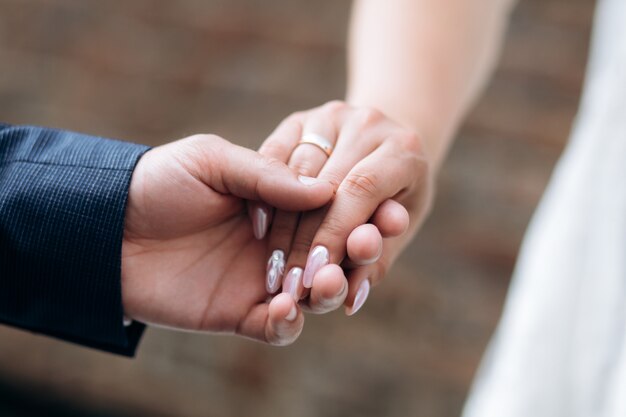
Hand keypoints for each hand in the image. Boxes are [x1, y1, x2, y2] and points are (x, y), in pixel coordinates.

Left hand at [120, 134, 390, 344]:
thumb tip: (325, 190)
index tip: (390, 210)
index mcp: (276, 204)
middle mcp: (277, 244)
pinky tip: (287, 307)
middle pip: (333, 255)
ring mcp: (261, 281)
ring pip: (314, 294)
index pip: (332, 212)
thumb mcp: (214, 161)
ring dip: (329, 289)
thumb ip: (267, 174)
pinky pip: (277, 327)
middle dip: (357, 253)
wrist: (105, 226)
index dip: (362, 213)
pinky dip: (289, 322)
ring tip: (328, 281)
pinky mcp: (239, 314)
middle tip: (369, 245)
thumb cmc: (158, 182)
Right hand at [254, 101, 430, 314]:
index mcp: (403, 148)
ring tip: (274, 268)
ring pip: (296, 171)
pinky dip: (265, 194)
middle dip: (305, 240)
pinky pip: (272, 155)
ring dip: (282, 224)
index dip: (335, 233)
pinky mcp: (300, 118)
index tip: (315, 278)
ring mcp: (331, 116)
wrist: (387, 149)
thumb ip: (374, 261)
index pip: (362, 189)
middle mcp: (367, 123)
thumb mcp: (397, 232)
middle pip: (327, 183)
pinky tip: (260, 231)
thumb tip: (350, 301)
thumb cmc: (397, 200)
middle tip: (290, 285)